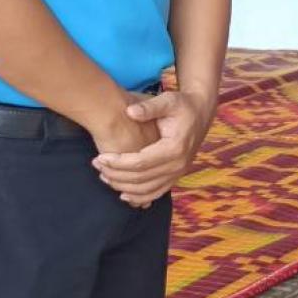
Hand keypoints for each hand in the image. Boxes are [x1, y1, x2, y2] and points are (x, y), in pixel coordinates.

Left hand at [93, 89, 213, 208]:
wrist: (201, 112)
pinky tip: (123, 193)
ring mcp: (179, 173)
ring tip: (105, 176)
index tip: (100, 157)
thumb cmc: (182, 105)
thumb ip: (149, 107)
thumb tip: (130, 111)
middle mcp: (178, 164)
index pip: (140, 162)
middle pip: (141, 178)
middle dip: (116, 175)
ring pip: (147, 190)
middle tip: (97, 166)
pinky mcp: (177, 176)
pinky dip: (139, 197)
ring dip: (123, 187)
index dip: (118, 162)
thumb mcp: (168, 100)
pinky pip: (156, 193)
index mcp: (175, 147)